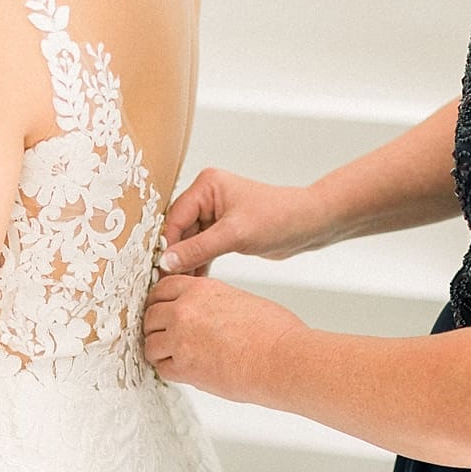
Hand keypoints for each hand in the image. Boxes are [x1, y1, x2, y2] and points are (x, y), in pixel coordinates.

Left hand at [144, 273, 304, 402]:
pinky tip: (184, 371)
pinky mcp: (185, 367)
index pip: (162, 289)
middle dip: (157, 328)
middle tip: (166, 337)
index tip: (162, 312)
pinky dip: (171, 371)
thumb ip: (212, 304)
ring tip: (176, 357)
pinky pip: (162, 369)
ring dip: (160, 351)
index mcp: (201, 289)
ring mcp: (181, 338)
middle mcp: (185, 310)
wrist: (282, 358)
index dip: (160, 302)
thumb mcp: (239, 300)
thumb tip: (205, 316)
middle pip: (151, 316)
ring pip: (151, 344)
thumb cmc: (274, 332)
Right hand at [157, 169, 321, 275]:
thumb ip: (198, 248)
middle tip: (167, 281)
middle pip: (179, 230)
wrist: (309, 224)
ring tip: (181, 286)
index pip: (175, 217)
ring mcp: (215, 214)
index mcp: (206, 185)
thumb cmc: (279, 217)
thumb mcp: (235, 234)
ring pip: (190, 242)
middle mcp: (207, 197)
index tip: (161, 269)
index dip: (167, 244)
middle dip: (176, 256)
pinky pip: (203, 248)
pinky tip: (197, 283)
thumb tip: (167, 261)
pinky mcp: (224, 230)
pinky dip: (200, 264)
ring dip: (187, 262)